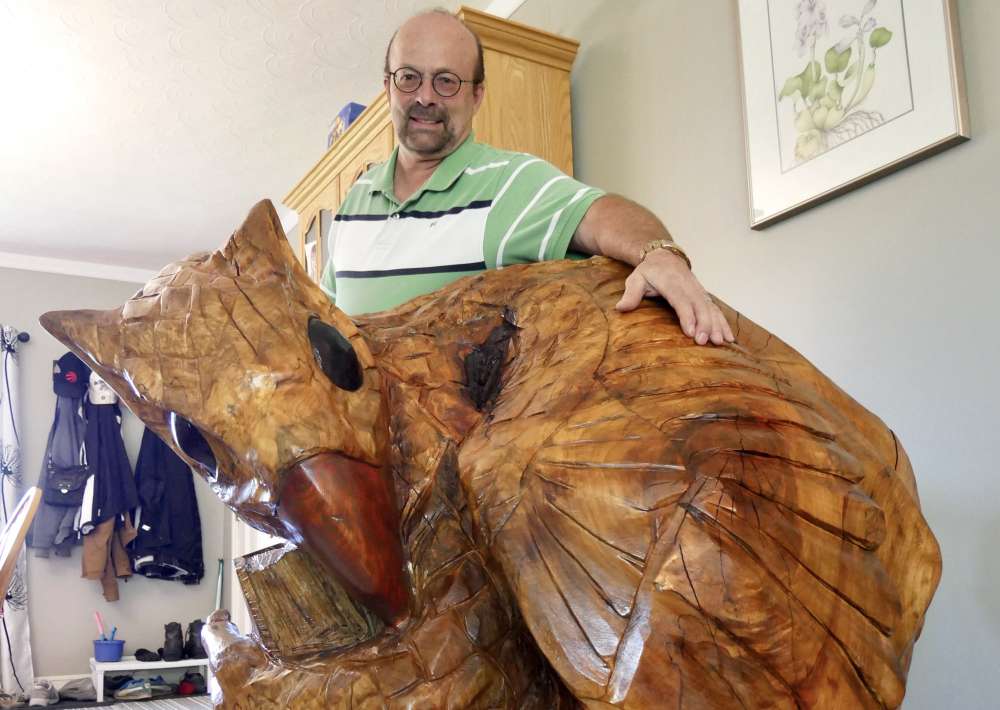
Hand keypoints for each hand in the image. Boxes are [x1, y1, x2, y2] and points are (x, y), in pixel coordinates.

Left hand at [615, 250, 734, 345]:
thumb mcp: (635, 279)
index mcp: (671, 282)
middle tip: (704, 342)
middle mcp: (688, 285)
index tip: (691, 332)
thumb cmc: (649, 272)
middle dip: (704, 324)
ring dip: (717, 325)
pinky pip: (715, 309)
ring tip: (720, 342)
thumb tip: (620, 308)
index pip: (681, 300)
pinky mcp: (703, 296)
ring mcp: (698, 290)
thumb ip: (631, 294)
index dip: (687, 316)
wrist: (664, 257)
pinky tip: (728, 337)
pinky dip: (723, 322)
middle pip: (699, 305)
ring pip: (711, 308)